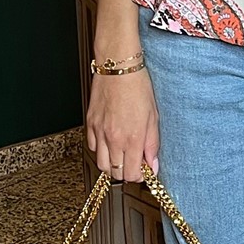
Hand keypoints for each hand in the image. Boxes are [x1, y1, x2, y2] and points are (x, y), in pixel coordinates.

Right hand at [85, 67, 159, 182]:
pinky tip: (111, 141)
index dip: (140, 176)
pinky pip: (93, 148)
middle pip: (116, 173)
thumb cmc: (137, 87)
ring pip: (102, 164)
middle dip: (127, 171)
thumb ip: (152, 144)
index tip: (145, 169)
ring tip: (123, 153)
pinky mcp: (90, 124)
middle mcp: (113, 138)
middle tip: (135, 161)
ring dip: (113, 164)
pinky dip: (102, 150)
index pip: (132, 173)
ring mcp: (99, 132)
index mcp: (132, 138)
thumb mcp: (153, 117)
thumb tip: (153, 165)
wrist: (118, 68)